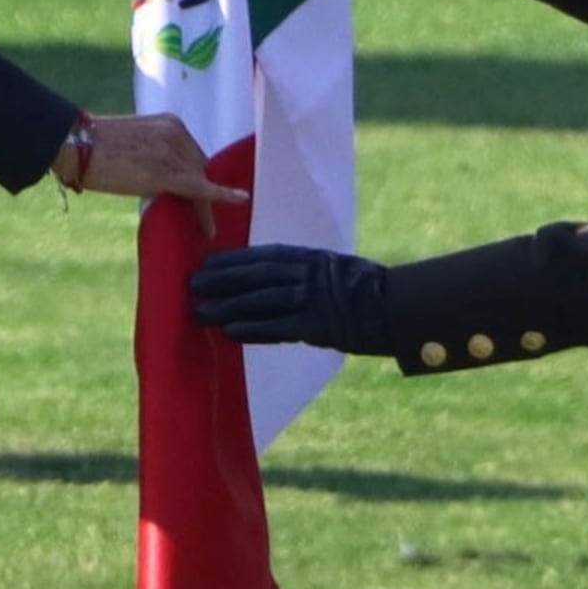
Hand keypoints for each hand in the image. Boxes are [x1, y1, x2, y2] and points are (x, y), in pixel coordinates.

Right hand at [55, 111, 246, 238]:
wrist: (77, 145)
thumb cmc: (94, 145)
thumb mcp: (133, 141)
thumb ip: (153, 153)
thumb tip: (158, 175)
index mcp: (169, 122)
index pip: (191, 152)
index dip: (196, 175)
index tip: (201, 191)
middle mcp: (177, 132)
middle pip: (199, 166)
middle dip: (201, 190)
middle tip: (204, 219)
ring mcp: (173, 151)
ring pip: (198, 181)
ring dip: (203, 205)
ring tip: (206, 229)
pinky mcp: (168, 173)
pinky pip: (200, 188)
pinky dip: (221, 195)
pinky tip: (240, 199)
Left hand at [189, 243, 390, 354]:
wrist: (395, 306)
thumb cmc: (364, 289)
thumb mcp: (331, 268)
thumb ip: (303, 271)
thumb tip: (274, 278)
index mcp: (306, 256)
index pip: (260, 255)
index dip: (230, 261)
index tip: (205, 264)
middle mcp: (303, 272)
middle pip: (253, 275)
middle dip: (220, 280)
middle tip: (192, 286)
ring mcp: (309, 298)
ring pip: (259, 300)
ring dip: (227, 307)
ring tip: (200, 313)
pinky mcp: (315, 324)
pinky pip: (277, 327)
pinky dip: (252, 329)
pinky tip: (229, 333)